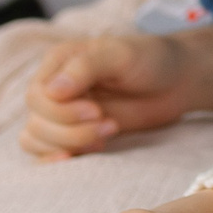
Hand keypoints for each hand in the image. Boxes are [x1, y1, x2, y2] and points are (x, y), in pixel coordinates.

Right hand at [21, 26, 212, 160]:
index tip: (98, 112)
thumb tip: (51, 91)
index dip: (62, 112)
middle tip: (111, 126)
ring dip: (70, 144)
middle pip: (36, 121)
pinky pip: (44, 151)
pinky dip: (58, 158)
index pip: (36, 96)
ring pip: (35, 139)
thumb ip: (85, 68)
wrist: (176, 81)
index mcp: (59, 62)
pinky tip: (84, 155)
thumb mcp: (121, 55)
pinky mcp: (73, 132)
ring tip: (108, 133)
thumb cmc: (151, 60)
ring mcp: (61, 112)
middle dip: (71, 132)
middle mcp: (54, 87)